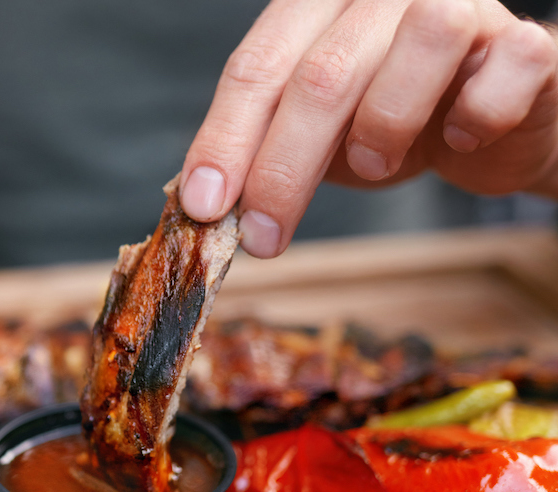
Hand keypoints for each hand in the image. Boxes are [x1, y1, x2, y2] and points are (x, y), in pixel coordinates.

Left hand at [181, 0, 557, 257]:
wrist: (490, 129)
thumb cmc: (388, 128)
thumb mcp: (312, 140)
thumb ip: (262, 155)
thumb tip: (204, 206)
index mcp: (313, 8)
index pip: (255, 67)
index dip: (224, 139)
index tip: (203, 205)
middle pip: (321, 74)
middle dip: (283, 168)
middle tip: (263, 235)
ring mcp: (459, 6)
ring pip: (420, 41)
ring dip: (385, 123)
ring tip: (376, 163)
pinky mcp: (522, 43)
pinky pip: (504, 68)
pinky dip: (476, 114)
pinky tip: (460, 137)